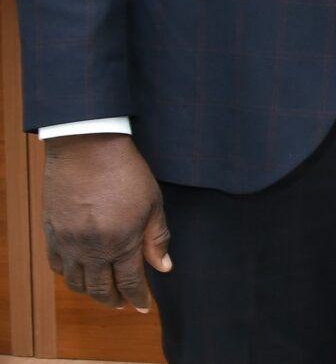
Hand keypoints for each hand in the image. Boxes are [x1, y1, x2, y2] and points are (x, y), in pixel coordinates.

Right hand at [43, 134, 170, 310]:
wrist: (87, 149)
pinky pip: (56, 265)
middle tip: (123, 303)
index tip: (143, 306)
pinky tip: (79, 273)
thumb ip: (157, 238)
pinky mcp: (52, 233)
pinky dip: (69, 275)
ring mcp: (68, 243)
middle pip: (100, 289)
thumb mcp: (153, 204)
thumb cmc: (126, 173)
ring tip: (103, 292)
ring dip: (91, 292)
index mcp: (121, 243)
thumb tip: (163, 267)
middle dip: (113, 300)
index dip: (137, 297)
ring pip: (76, 282)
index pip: (130, 283)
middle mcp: (92, 249)